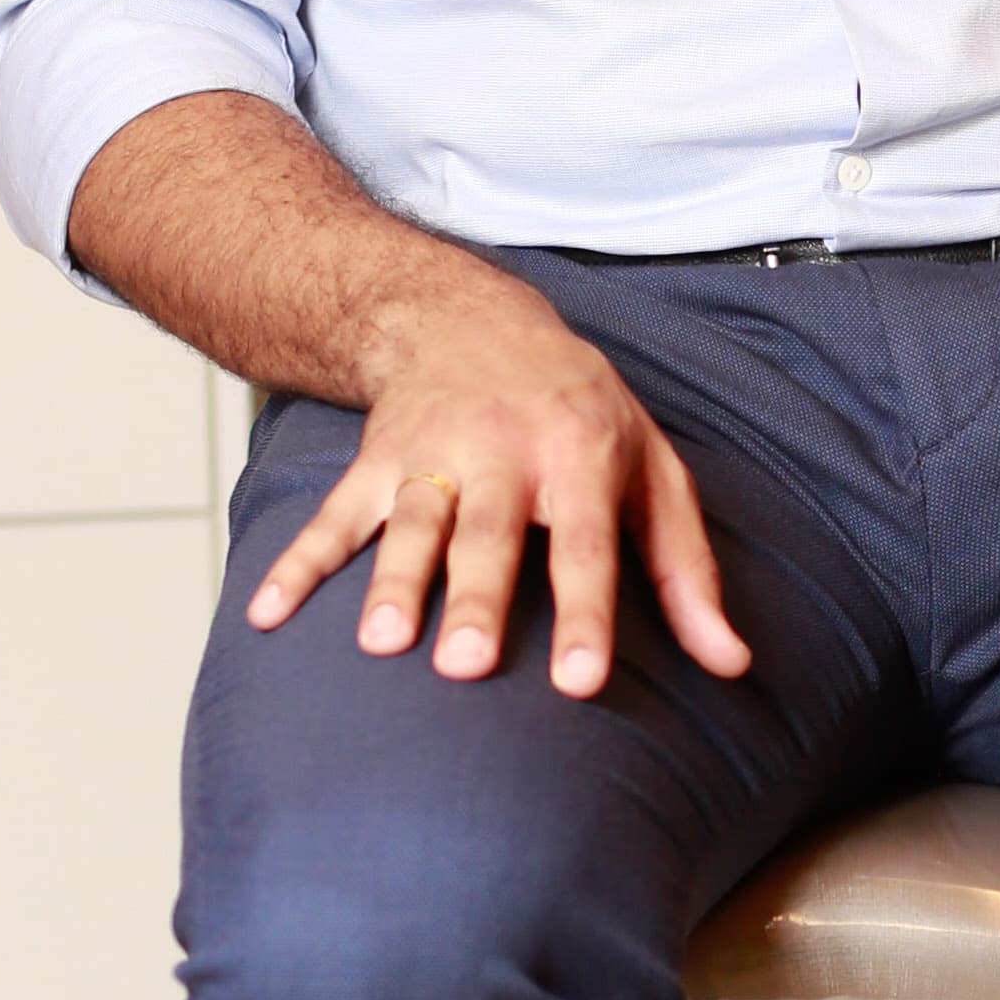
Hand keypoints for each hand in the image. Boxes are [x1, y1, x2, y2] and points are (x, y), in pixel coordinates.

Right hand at [243, 277, 749, 693]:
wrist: (470, 317)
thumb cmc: (580, 410)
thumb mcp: (652, 470)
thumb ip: (688, 571)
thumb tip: (733, 664)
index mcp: (580, 458)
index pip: (587, 548)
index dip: (583, 614)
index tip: (577, 683)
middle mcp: (503, 455)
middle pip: (489, 538)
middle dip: (475, 600)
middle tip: (466, 667)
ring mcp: (431, 458)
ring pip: (410, 525)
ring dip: (391, 583)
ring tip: (380, 645)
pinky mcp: (375, 463)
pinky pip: (332, 517)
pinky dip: (296, 564)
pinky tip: (266, 617)